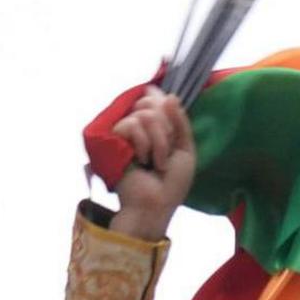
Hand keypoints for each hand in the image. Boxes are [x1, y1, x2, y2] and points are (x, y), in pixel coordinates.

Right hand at [105, 90, 194, 239]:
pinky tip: (143, 161)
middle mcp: (138, 125)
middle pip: (151, 101)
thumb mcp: (185, 150)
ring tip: (157, 162)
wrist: (156, 203)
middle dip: (166, 128)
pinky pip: (131, 125)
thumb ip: (180, 122)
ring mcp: (125, 133)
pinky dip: (144, 144)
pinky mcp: (113, 140)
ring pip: (145, 114)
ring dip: (159, 142)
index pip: (155, 97)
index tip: (172, 131)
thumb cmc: (172, 183)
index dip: (165, 105)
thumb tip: (169, 95)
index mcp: (155, 127)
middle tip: (166, 152)